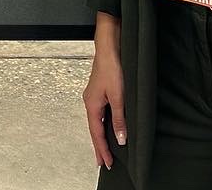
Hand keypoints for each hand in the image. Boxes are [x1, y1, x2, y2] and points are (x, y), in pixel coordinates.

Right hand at [83, 13, 126, 168]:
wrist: (109, 48)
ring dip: (101, 136)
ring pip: (97, 122)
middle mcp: (90, 102)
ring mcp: (94, 97)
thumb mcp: (118, 96)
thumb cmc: (111, 68)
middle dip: (99, 146)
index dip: (102, 149)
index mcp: (92, 104)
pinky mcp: (99, 92)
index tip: (107, 162)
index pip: (96, 133)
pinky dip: (103, 125)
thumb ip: (119, 118)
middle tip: (103, 162)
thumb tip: (120, 138)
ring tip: (105, 150)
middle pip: (94, 129)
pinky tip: (107, 128)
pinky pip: (99, 114)